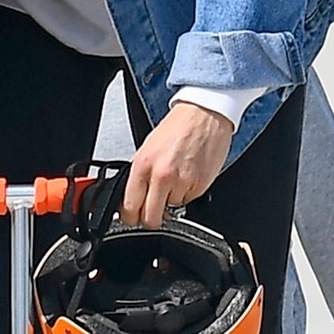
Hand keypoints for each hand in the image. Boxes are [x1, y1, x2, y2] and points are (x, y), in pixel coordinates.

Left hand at [122, 102, 233, 228]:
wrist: (204, 115)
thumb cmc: (177, 127)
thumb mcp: (147, 148)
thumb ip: (139, 174)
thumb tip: (132, 196)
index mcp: (143, 166)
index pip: (130, 207)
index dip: (130, 217)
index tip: (132, 217)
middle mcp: (161, 176)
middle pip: (151, 219)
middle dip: (151, 218)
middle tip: (153, 209)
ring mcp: (182, 183)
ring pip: (172, 209)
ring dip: (172, 199)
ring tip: (176, 176)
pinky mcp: (200, 186)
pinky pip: (188, 200)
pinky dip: (187, 193)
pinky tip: (188, 174)